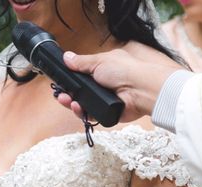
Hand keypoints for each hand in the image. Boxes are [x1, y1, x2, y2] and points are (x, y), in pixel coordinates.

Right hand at [58, 43, 182, 122]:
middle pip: (80, 92)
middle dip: (68, 93)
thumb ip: (81, 62)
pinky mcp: (106, 113)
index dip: (70, 79)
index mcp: (103, 70)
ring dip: (73, 103)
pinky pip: (90, 115)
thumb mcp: (99, 61)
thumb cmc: (127, 71)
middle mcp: (103, 85)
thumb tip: (67, 57)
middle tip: (60, 94)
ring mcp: (105, 100)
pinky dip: (82, 112)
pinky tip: (77, 107)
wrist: (140, 90)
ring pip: (83, 105)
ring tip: (67, 100)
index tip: (60, 81)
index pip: (81, 76)